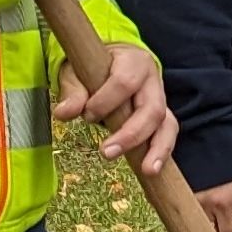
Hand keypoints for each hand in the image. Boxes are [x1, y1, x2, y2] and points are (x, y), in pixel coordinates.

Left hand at [53, 45, 175, 175]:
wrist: (112, 61)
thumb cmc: (94, 66)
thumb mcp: (77, 72)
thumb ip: (72, 92)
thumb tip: (64, 113)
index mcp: (133, 62)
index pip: (125, 82)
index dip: (105, 101)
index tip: (86, 115)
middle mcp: (153, 80)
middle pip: (152, 108)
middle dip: (131, 134)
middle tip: (106, 153)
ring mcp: (161, 99)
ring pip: (167, 123)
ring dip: (156, 148)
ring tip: (147, 170)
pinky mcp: (162, 116)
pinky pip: (168, 133)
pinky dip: (161, 151)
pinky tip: (152, 168)